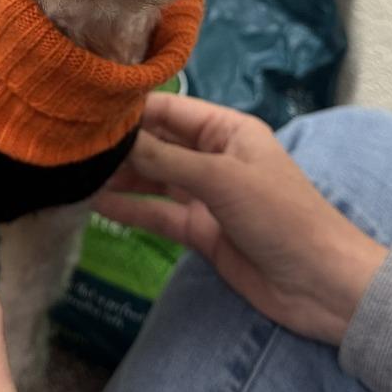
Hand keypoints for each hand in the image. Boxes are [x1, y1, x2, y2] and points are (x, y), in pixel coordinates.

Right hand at [94, 94, 387, 343]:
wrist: (321, 284)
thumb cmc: (281, 216)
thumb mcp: (222, 179)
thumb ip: (167, 159)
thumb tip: (115, 138)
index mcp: (227, 130)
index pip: (171, 109)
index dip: (132, 107)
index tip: (87, 106)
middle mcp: (212, 156)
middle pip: (158, 142)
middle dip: (120, 143)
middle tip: (71, 142)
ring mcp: (205, 195)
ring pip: (153, 178)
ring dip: (120, 176)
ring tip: (75, 171)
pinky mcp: (200, 230)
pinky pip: (158, 213)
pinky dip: (131, 208)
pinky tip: (97, 203)